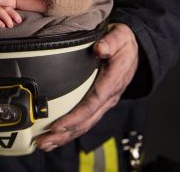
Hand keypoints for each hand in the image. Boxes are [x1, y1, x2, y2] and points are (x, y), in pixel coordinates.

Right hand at [0, 2, 21, 27]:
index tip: (20, 18)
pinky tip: (1, 26)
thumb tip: (1, 9)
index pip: (7, 5)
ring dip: (6, 19)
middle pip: (6, 8)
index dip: (14, 11)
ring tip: (10, 25)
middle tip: (19, 21)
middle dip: (13, 15)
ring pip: (0, 11)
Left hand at [35, 23, 138, 151]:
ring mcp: (105, 102)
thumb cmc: (123, 42)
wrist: (135, 49)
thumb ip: (110, 42)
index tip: (59, 125)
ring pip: (85, 124)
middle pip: (87, 120)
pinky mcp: (99, 103)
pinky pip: (86, 121)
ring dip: (65, 136)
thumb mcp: (120, 36)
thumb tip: (100, 48)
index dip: (75, 116)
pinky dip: (70, 131)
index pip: (93, 102)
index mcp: (113, 81)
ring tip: (45, 144)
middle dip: (65, 133)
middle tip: (44, 141)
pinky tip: (56, 137)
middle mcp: (109, 96)